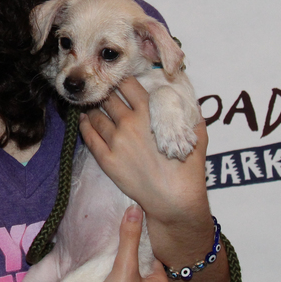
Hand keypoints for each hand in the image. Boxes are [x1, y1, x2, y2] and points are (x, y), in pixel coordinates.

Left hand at [79, 77, 209, 227]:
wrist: (174, 201)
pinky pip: (88, 136)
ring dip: (92, 108)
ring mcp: (115, 142)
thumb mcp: (197, 135)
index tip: (117, 80)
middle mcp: (129, 123)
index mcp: (149, 113)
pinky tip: (83, 120)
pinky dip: (84, 125)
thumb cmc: (188, 169)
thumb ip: (191, 114)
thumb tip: (187, 100)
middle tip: (101, 92)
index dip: (120, 80)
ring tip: (91, 106)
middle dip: (105, 93)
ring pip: (95, 115)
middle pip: (108, 98)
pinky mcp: (106, 160)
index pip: (127, 85)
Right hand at [88, 206, 169, 281]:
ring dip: (131, 273)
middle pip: (148, 269)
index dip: (146, 244)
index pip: (157, 257)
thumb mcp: (124, 265)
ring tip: (118, 260)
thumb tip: (135, 211)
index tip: (135, 232)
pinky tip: (114, 281)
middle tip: (125, 245)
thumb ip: (129, 238)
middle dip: (137, 258)